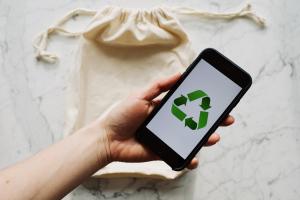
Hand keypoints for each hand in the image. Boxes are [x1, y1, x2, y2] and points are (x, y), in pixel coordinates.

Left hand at [98, 73, 233, 168]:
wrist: (107, 138)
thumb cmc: (121, 115)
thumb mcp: (141, 95)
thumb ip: (160, 86)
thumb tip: (180, 74)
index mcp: (164, 108)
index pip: (188, 104)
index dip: (203, 103)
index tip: (218, 101)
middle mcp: (168, 122)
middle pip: (194, 122)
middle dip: (212, 121)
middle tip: (226, 119)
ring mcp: (166, 138)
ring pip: (190, 139)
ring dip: (205, 139)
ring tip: (214, 137)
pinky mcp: (162, 152)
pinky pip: (179, 155)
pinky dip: (188, 159)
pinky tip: (194, 158)